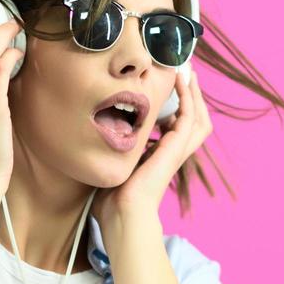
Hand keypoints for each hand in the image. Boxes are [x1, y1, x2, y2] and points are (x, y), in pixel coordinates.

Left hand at [91, 70, 212, 228]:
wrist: (121, 214)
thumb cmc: (111, 200)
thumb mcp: (109, 166)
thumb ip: (106, 152)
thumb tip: (86, 139)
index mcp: (158, 156)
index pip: (176, 126)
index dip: (175, 105)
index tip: (166, 85)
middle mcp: (171, 152)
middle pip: (193, 119)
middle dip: (191, 94)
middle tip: (184, 70)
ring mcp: (176, 150)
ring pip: (198, 116)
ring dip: (194, 92)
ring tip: (186, 69)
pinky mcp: (175, 148)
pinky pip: (189, 116)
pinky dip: (188, 97)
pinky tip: (180, 79)